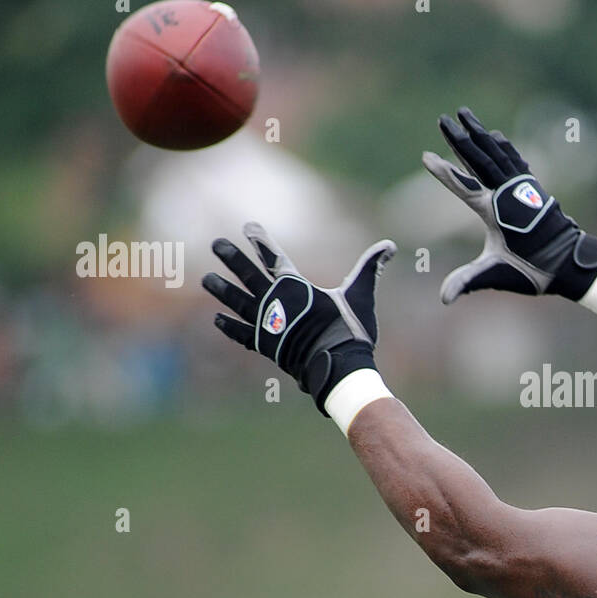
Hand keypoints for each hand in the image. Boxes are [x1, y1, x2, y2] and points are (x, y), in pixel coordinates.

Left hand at [201, 221, 394, 415]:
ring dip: (222, 290)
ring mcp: (268, 326)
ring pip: (238, 303)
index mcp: (295, 288)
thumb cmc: (350, 331)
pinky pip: (243, 334)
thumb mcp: (360, 296)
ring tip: (206, 278)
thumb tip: (390, 245)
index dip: (260, 241)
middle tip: (216, 243)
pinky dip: (230, 327)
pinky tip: (217, 320)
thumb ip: (370, 268)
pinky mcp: (266, 346)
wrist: (337, 370)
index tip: (248, 227)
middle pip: (248, 275)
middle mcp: (275, 304)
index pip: (273, 258)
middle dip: (232, 257)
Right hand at [422, 106, 596, 303]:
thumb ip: (469, 282)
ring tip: (464, 114)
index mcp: (497, 212)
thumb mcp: (499, 276)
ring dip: (479, 134)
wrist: (570, 264)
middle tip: (443, 119)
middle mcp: (509, 194)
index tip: (426, 157)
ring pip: (497, 154)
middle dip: (460, 139)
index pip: (465, 187)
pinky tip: (495, 135)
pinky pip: (514, 161)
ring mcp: (522, 188)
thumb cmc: (534, 271)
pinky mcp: (532, 189)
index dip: (445, 172)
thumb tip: (444, 298)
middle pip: (480, 160)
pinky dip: (503, 147)